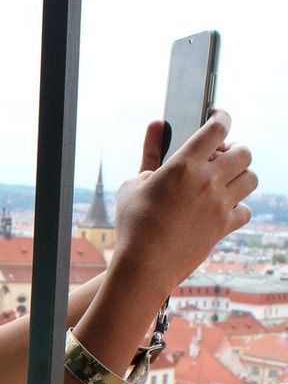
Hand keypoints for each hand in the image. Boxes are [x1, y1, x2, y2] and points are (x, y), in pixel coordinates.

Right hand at [109, 110, 257, 299]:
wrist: (144, 266)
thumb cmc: (133, 225)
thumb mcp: (133, 183)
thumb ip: (150, 152)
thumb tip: (158, 123)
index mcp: (183, 165)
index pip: (217, 128)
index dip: (221, 118)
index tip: (219, 118)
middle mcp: (207, 181)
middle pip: (243, 152)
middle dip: (236, 150)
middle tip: (223, 156)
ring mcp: (219, 205)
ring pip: (251, 179)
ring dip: (241, 176)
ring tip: (226, 182)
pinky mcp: (224, 227)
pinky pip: (246, 210)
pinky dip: (239, 208)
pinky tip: (223, 209)